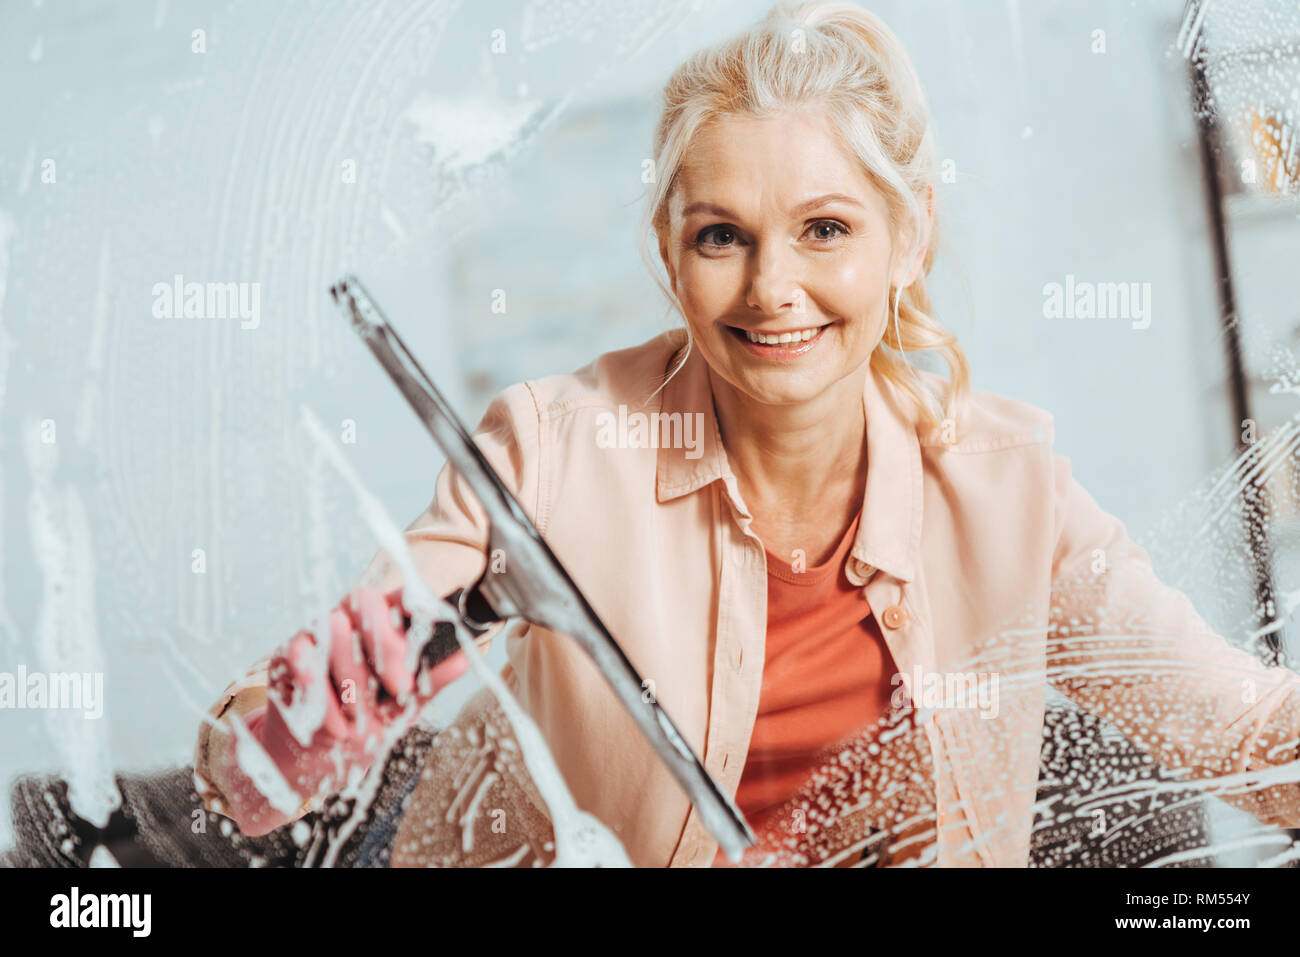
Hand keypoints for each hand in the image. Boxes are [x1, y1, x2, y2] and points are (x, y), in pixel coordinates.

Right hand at [219, 587, 468, 834]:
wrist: (314, 761)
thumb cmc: (364, 727)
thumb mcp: (403, 709)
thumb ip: (430, 681)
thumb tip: (468, 656)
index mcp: (380, 627)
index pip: (397, 596)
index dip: (413, 603)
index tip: (429, 623)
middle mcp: (347, 622)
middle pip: (363, 600)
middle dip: (386, 643)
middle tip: (401, 686)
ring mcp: (314, 636)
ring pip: (334, 628)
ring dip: (354, 678)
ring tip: (363, 718)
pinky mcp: (286, 658)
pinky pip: (303, 660)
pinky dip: (324, 697)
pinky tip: (338, 726)